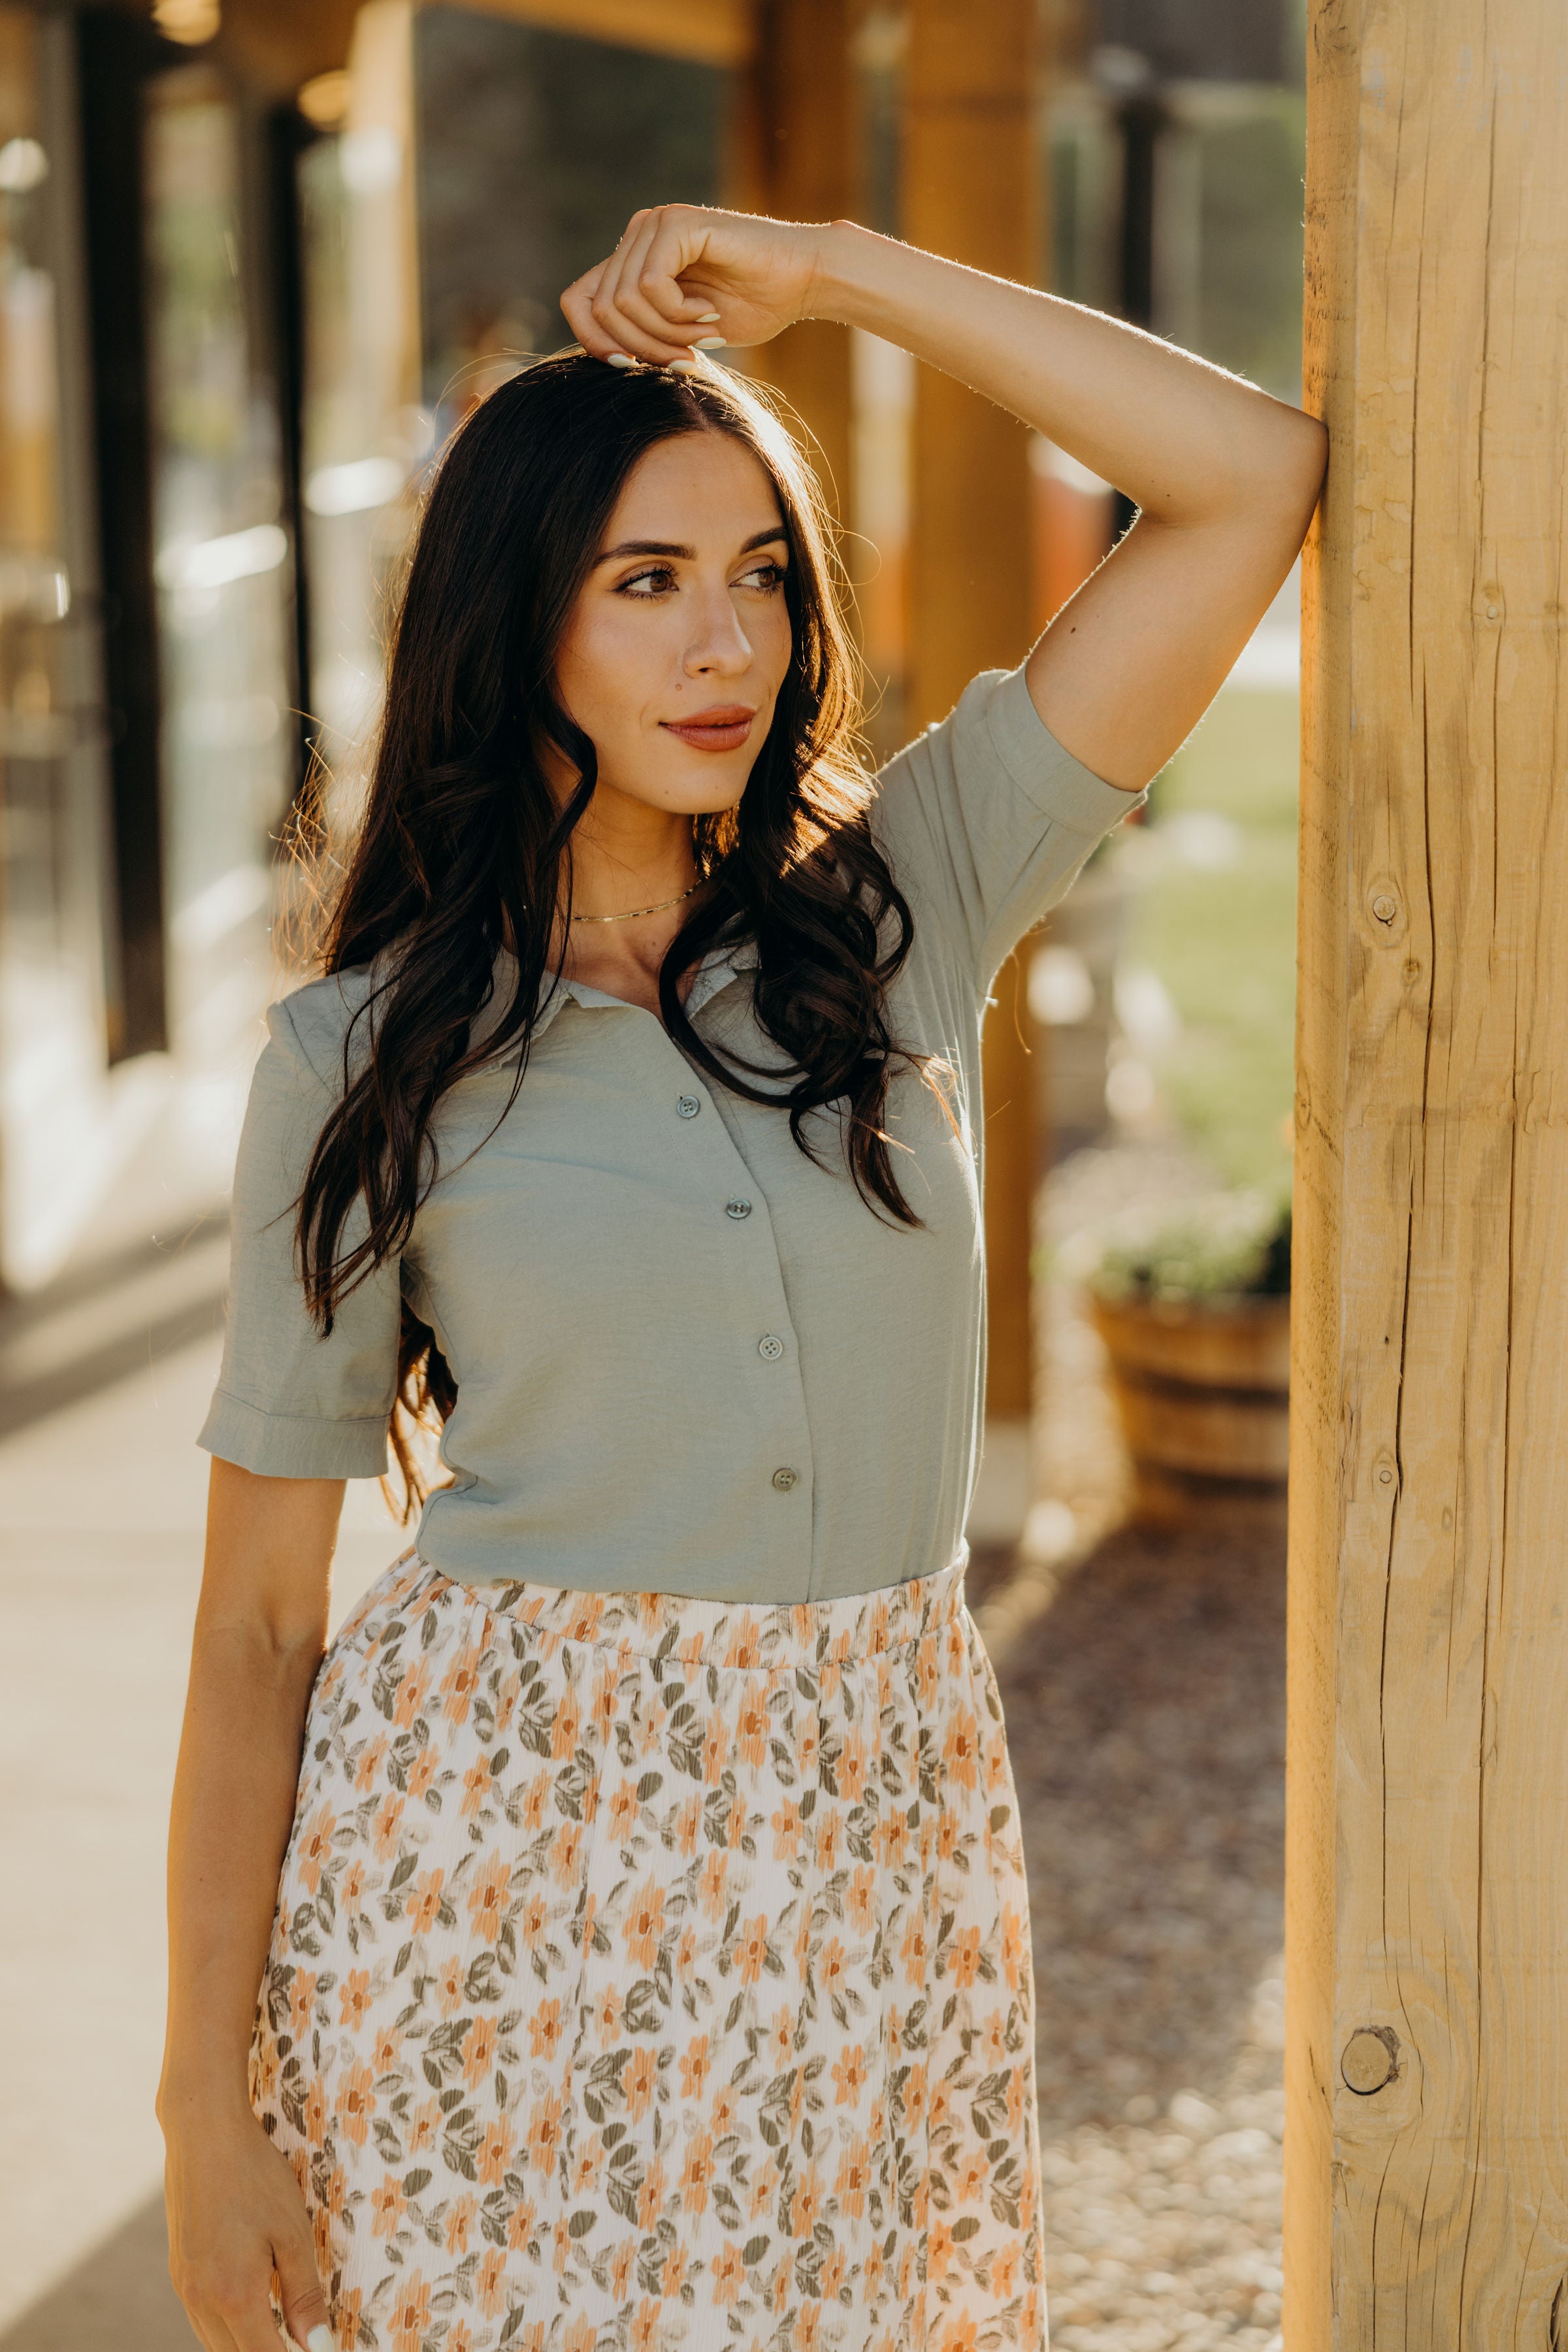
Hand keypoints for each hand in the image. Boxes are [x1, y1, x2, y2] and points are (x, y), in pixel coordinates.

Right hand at [163, 2104, 330, 2351]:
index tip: (318, 2349)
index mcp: (234, 2297)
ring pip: (216, 2344)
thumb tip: (319, 2346)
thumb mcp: (292, 2232)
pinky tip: (250, 2307)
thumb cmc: (255, 2177)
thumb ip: (304, 2295)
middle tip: (301, 2337)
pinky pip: (203, 2321)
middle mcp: (202, 2302)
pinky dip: (228, 2327)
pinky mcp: (179, 2273)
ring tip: (279, 2327)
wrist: (203, 2134)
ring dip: (247, 2345)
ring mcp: (185, 2289)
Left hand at [560, 204, 826, 363]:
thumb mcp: (680, 332)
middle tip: (686, 357)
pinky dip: (679, 314)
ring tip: (704, 333)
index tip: (628, 367)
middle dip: (643, 347)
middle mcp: (637, 234)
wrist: (803, 282)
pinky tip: (710, 311)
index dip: (592, 341)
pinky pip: (651, 287)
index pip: (577, 301)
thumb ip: (640, 333)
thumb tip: (600, 356)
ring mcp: (655, 224)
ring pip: (623, 302)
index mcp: (632, 258)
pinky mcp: (678, 224)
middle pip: (601, 310)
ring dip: (666, 334)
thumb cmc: (752, 307)